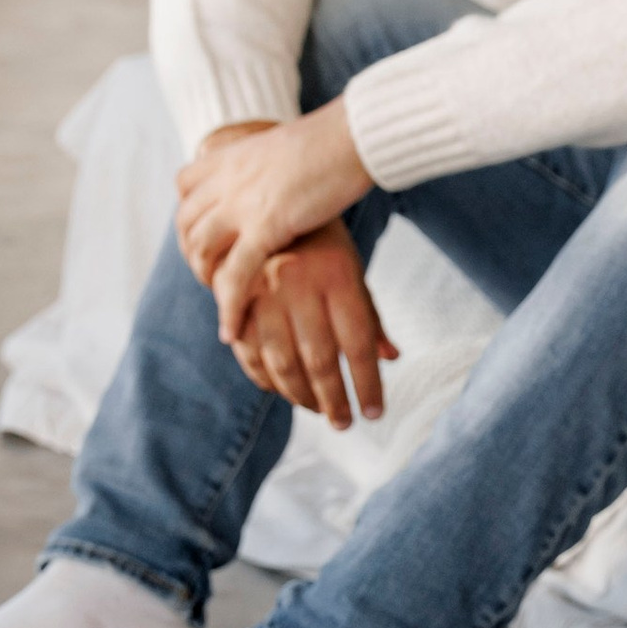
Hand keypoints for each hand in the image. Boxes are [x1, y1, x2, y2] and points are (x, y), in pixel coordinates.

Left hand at [177, 102, 373, 338]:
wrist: (351, 136)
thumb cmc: (335, 141)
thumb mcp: (287, 146)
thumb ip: (272, 163)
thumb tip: (282, 167)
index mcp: (231, 156)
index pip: (185, 187)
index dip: (189, 216)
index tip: (203, 236)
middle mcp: (227, 180)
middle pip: (187, 224)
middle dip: (192, 254)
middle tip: (211, 276)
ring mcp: (241, 204)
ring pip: (202, 251)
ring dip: (206, 280)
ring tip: (222, 301)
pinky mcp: (264, 227)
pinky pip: (235, 276)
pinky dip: (228, 307)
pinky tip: (230, 330)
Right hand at [229, 225, 398, 426]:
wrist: (267, 203)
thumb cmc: (322, 245)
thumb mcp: (353, 271)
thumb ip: (369, 315)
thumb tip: (391, 359)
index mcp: (337, 276)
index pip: (358, 344)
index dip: (367, 383)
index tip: (374, 413)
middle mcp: (299, 286)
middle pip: (320, 359)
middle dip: (334, 400)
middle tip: (345, 424)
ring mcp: (263, 294)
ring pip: (283, 363)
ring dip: (301, 396)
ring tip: (319, 411)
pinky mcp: (235, 302)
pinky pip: (250, 354)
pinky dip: (267, 380)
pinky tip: (283, 392)